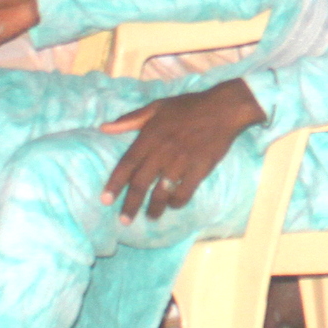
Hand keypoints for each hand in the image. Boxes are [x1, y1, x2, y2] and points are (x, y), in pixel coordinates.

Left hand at [100, 79, 266, 220]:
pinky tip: (174, 205)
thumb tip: (104, 127)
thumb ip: (130, 119)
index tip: (105, 200)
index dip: (115, 183)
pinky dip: (177, 202)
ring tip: (150, 217)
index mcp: (150, 136)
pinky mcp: (199, 169)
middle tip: (125, 220)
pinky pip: (184, 192)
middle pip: (141, 183)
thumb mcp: (157, 107)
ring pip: (162, 192)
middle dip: (131, 205)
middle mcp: (162, 152)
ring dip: (154, 208)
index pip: (127, 164)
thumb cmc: (189, 106)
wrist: (224, 108)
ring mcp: (181, 162)